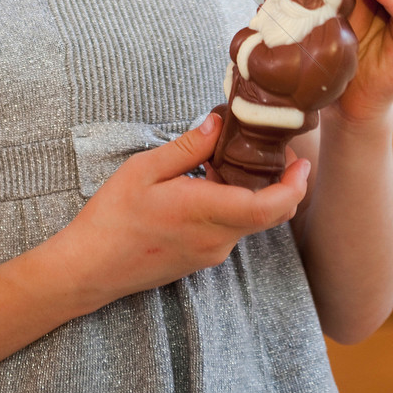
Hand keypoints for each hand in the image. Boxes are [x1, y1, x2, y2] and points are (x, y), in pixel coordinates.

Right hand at [55, 113, 310, 311]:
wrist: (91, 268)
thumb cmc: (112, 216)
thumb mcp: (144, 169)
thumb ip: (187, 147)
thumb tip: (218, 125)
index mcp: (205, 212)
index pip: (269, 207)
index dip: (294, 187)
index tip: (301, 162)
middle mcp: (216, 239)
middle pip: (267, 214)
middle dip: (281, 183)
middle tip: (273, 150)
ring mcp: (210, 253)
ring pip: (248, 220)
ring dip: (251, 191)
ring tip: (228, 158)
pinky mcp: (200, 258)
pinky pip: (229, 229)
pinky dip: (231, 204)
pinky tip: (207, 182)